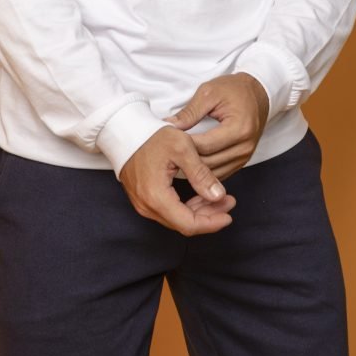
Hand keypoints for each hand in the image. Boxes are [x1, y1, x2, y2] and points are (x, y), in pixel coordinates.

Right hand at [119, 126, 235, 235]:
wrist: (125, 131)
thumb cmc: (152, 136)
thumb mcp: (182, 148)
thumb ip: (201, 173)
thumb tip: (218, 195)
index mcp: (156, 196)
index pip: (189, 224)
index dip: (211, 223)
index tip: (229, 215)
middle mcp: (147, 206)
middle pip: (184, 224)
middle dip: (209, 216)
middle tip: (229, 202)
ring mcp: (143, 204)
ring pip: (177, 218)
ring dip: (200, 211)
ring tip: (220, 198)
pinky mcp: (143, 199)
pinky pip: (169, 211)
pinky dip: (187, 207)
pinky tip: (201, 195)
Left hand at [166, 73, 269, 180]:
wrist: (258, 93)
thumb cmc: (234, 89)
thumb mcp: (209, 92)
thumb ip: (190, 112)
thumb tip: (169, 126)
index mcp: (239, 129)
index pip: (205, 146)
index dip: (184, 145)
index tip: (168, 141)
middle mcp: (245, 147)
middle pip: (209, 162)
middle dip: (187, 158)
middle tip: (168, 152)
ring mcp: (245, 156)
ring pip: (214, 172)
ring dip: (195, 167)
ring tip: (176, 158)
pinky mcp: (243, 161)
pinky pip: (220, 172)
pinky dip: (205, 170)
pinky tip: (191, 162)